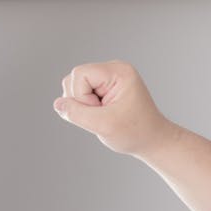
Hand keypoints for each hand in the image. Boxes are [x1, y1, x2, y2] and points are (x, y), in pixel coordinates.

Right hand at [53, 60, 175, 157]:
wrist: (153, 141)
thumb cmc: (135, 133)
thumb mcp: (105, 126)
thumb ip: (77, 114)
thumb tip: (57, 104)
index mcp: (119, 72)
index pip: (79, 74)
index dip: (82, 97)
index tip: (102, 112)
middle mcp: (113, 69)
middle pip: (74, 78)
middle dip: (82, 101)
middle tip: (105, 116)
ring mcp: (108, 78)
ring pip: (73, 86)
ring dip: (82, 105)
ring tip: (105, 116)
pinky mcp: (104, 87)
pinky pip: (79, 93)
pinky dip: (86, 107)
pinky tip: (102, 115)